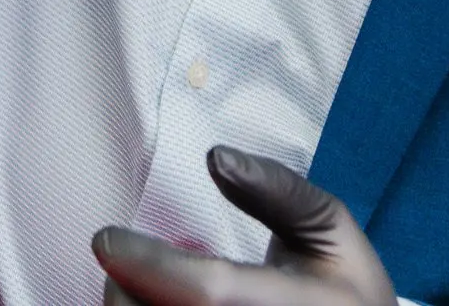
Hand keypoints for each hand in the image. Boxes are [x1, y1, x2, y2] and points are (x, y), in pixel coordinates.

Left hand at [93, 146, 396, 305]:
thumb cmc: (342, 286)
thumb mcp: (330, 229)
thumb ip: (278, 190)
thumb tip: (216, 157)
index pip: (209, 291)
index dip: (150, 265)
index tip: (107, 238)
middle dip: (126, 285)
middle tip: (121, 257)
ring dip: (129, 305)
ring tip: (143, 281)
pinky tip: (157, 301)